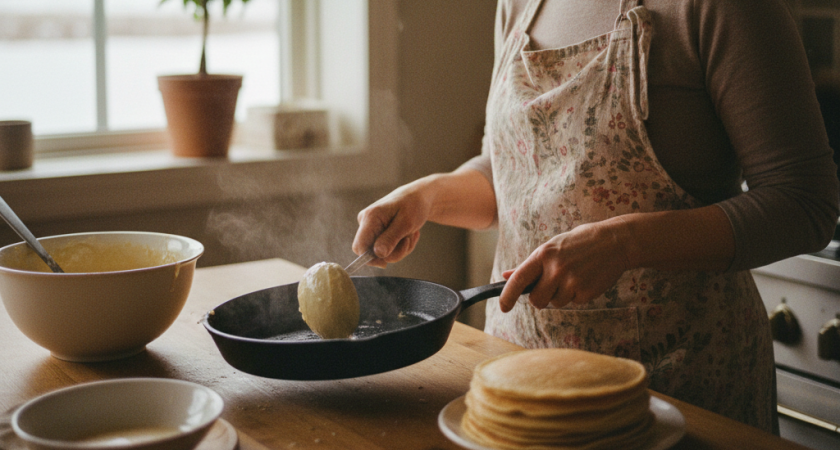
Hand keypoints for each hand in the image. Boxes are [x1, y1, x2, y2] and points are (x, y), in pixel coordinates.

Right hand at [352, 180, 430, 267]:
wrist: (418, 197)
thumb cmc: (413, 205)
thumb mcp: (406, 223)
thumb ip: (391, 238)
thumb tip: (378, 254)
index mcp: (370, 217)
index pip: (359, 247)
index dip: (370, 259)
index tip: (386, 262)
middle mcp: (366, 222)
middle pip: (372, 253)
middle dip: (393, 253)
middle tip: (408, 241)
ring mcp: (371, 227)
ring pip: (382, 253)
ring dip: (400, 249)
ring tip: (410, 235)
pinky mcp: (377, 232)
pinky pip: (387, 249)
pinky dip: (400, 246)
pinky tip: (408, 234)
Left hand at [498, 218, 631, 311]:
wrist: (614, 242)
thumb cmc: (579, 243)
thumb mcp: (552, 247)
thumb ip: (530, 265)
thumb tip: (506, 276)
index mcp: (544, 255)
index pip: (519, 280)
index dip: (507, 296)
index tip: (503, 307)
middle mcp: (556, 269)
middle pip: (536, 300)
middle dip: (541, 298)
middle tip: (552, 285)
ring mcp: (571, 282)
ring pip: (556, 303)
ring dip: (562, 295)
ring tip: (574, 275)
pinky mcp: (586, 292)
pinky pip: (574, 302)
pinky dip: (577, 295)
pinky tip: (585, 279)